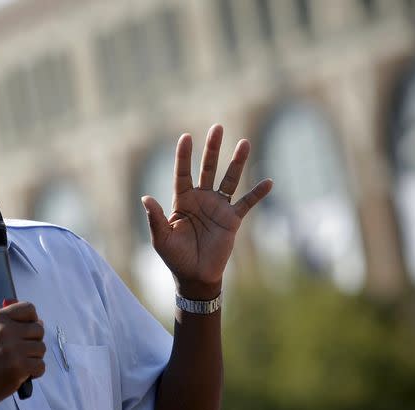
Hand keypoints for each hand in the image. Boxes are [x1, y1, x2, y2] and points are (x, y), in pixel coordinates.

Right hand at [0, 302, 45, 408]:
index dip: (32, 320)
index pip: (28, 309)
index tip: (27, 330)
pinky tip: (22, 373)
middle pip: (38, 329)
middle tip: (21, 352)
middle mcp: (5, 330)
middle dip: (34, 341)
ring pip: (41, 348)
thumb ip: (9, 324)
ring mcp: (13, 349)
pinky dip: (34, 372)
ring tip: (18, 363)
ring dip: (34, 358)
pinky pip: (41, 365)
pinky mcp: (20, 367)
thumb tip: (38, 322)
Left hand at [141, 124, 272, 298]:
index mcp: (182, 201)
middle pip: (208, 169)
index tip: (185, 137)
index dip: (183, 156)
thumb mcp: (162, 238)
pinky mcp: (232, 219)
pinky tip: (268, 182)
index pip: (182, 174)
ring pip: (229, 179)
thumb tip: (145, 198)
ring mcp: (218, 207)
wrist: (195, 276)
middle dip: (212, 149)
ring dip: (237, 162)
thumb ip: (155, 218)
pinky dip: (257, 194)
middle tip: (217, 127)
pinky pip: (247, 203)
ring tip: (245, 143)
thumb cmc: (175, 257)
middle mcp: (201, 199)